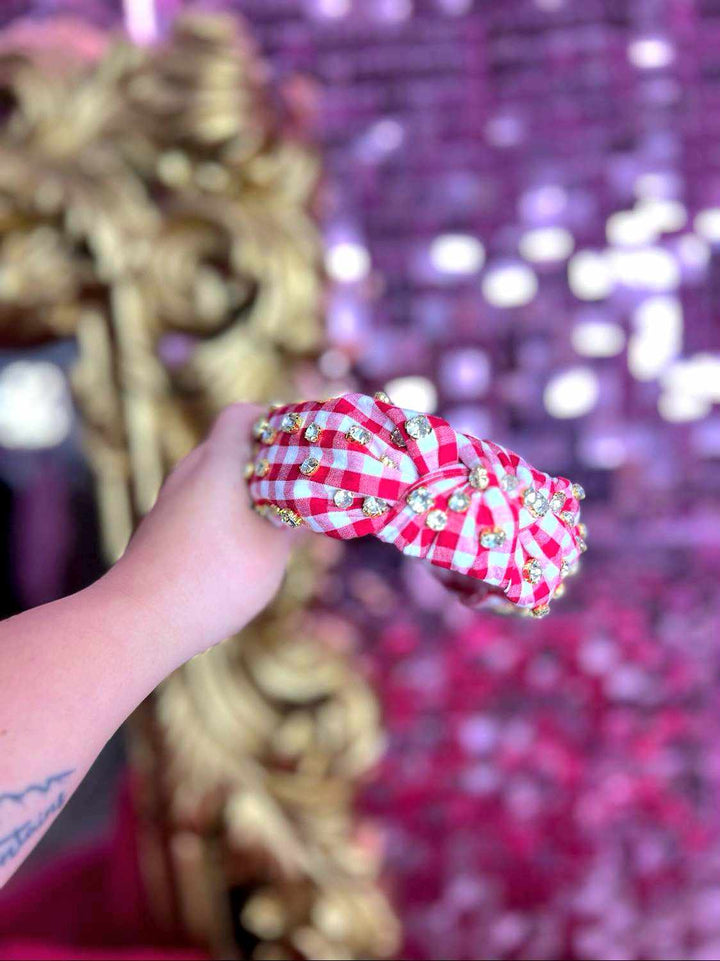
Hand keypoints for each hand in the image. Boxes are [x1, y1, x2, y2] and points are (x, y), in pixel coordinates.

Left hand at [98, 403, 291, 663]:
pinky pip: (200, 507)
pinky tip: (243, 548)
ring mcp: (170, 503)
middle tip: (301, 483)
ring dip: (247, 493)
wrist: (140, 621)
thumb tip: (314, 508)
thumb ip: (295, 522)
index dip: (274, 420)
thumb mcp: (272, 550)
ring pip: (215, 482)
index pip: (242, 415)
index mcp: (216, 463)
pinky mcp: (161, 530)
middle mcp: (188, 474)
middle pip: (231, 448)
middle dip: (268, 462)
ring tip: (279, 520)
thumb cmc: (214, 578)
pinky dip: (225, 516)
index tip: (302, 441)